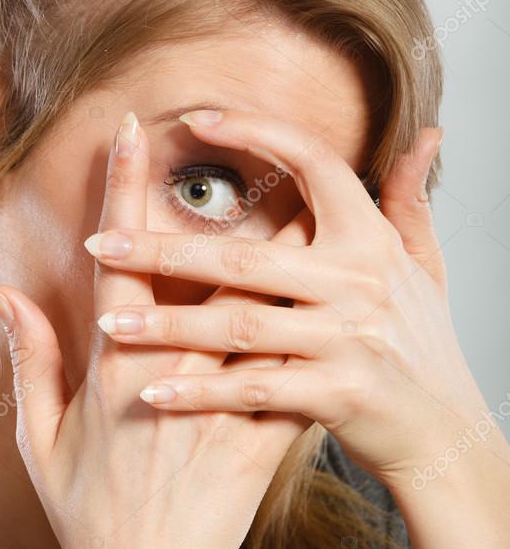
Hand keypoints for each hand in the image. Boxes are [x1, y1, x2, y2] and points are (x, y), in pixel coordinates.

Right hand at [0, 112, 313, 548]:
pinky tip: (340, 297)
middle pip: (212, 271)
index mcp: (113, 367)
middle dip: (236, 203)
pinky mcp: (265, 438)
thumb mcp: (39, 437)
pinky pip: (296, 371)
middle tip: (256, 145)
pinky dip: (317, 330)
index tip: (134, 133)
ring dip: (289, 254)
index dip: (126, 190)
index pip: (122, 259)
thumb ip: (30, 359)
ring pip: (265, 311)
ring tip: (312, 204)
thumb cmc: (86, 509)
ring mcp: (224, 405)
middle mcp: (173, 373)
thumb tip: (5, 293)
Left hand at [85, 108, 488, 485]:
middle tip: (101, 242)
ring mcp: (349, 338)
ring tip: (110, 324)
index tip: (195, 117)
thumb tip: (427, 136)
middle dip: (167, 250)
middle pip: (246, 256)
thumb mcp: (428, 265)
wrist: (447, 431)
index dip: (255, 132)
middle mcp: (360, 281)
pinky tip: (151, 392)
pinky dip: (200, 393)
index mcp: (372, 240)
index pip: (313, 164)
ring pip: (239, 325)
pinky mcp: (339, 393)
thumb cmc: (426, 344)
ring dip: (168, 325)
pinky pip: (253, 389)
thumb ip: (412, 201)